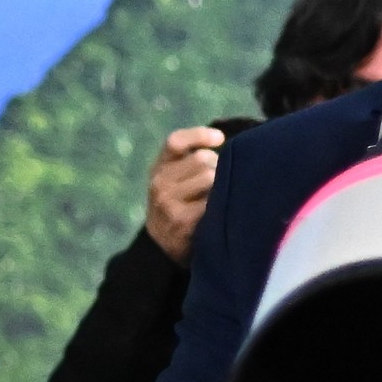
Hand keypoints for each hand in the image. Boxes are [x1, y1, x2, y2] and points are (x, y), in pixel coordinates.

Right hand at [144, 126, 225, 263]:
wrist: (163, 247)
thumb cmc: (179, 203)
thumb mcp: (174, 178)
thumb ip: (190, 158)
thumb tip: (222, 139)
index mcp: (159, 167)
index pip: (176, 142)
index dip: (199, 135)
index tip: (219, 139)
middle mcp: (159, 184)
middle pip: (202, 159)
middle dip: (218, 166)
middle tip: (220, 181)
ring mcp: (169, 205)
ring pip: (210, 178)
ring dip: (222, 185)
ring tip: (219, 197)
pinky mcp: (183, 223)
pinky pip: (212, 202)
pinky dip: (222, 204)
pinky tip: (221, 211)